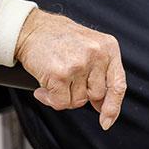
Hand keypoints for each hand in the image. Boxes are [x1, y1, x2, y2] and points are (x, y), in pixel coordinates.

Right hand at [14, 8, 126, 129]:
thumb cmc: (58, 38)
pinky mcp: (60, 75)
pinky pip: (60, 103)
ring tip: (55, 79)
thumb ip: (100, 73)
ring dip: (64, 96)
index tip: (106, 121)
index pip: (118, 85)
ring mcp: (79, 65)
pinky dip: (50, 99)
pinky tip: (43, 88)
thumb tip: (102, 106)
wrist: (30, 28)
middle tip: (67, 80)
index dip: (113, 107)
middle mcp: (96, 55)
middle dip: (80, 93)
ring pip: (78, 101)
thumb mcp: (89, 46)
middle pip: (95, 95)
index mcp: (108, 48)